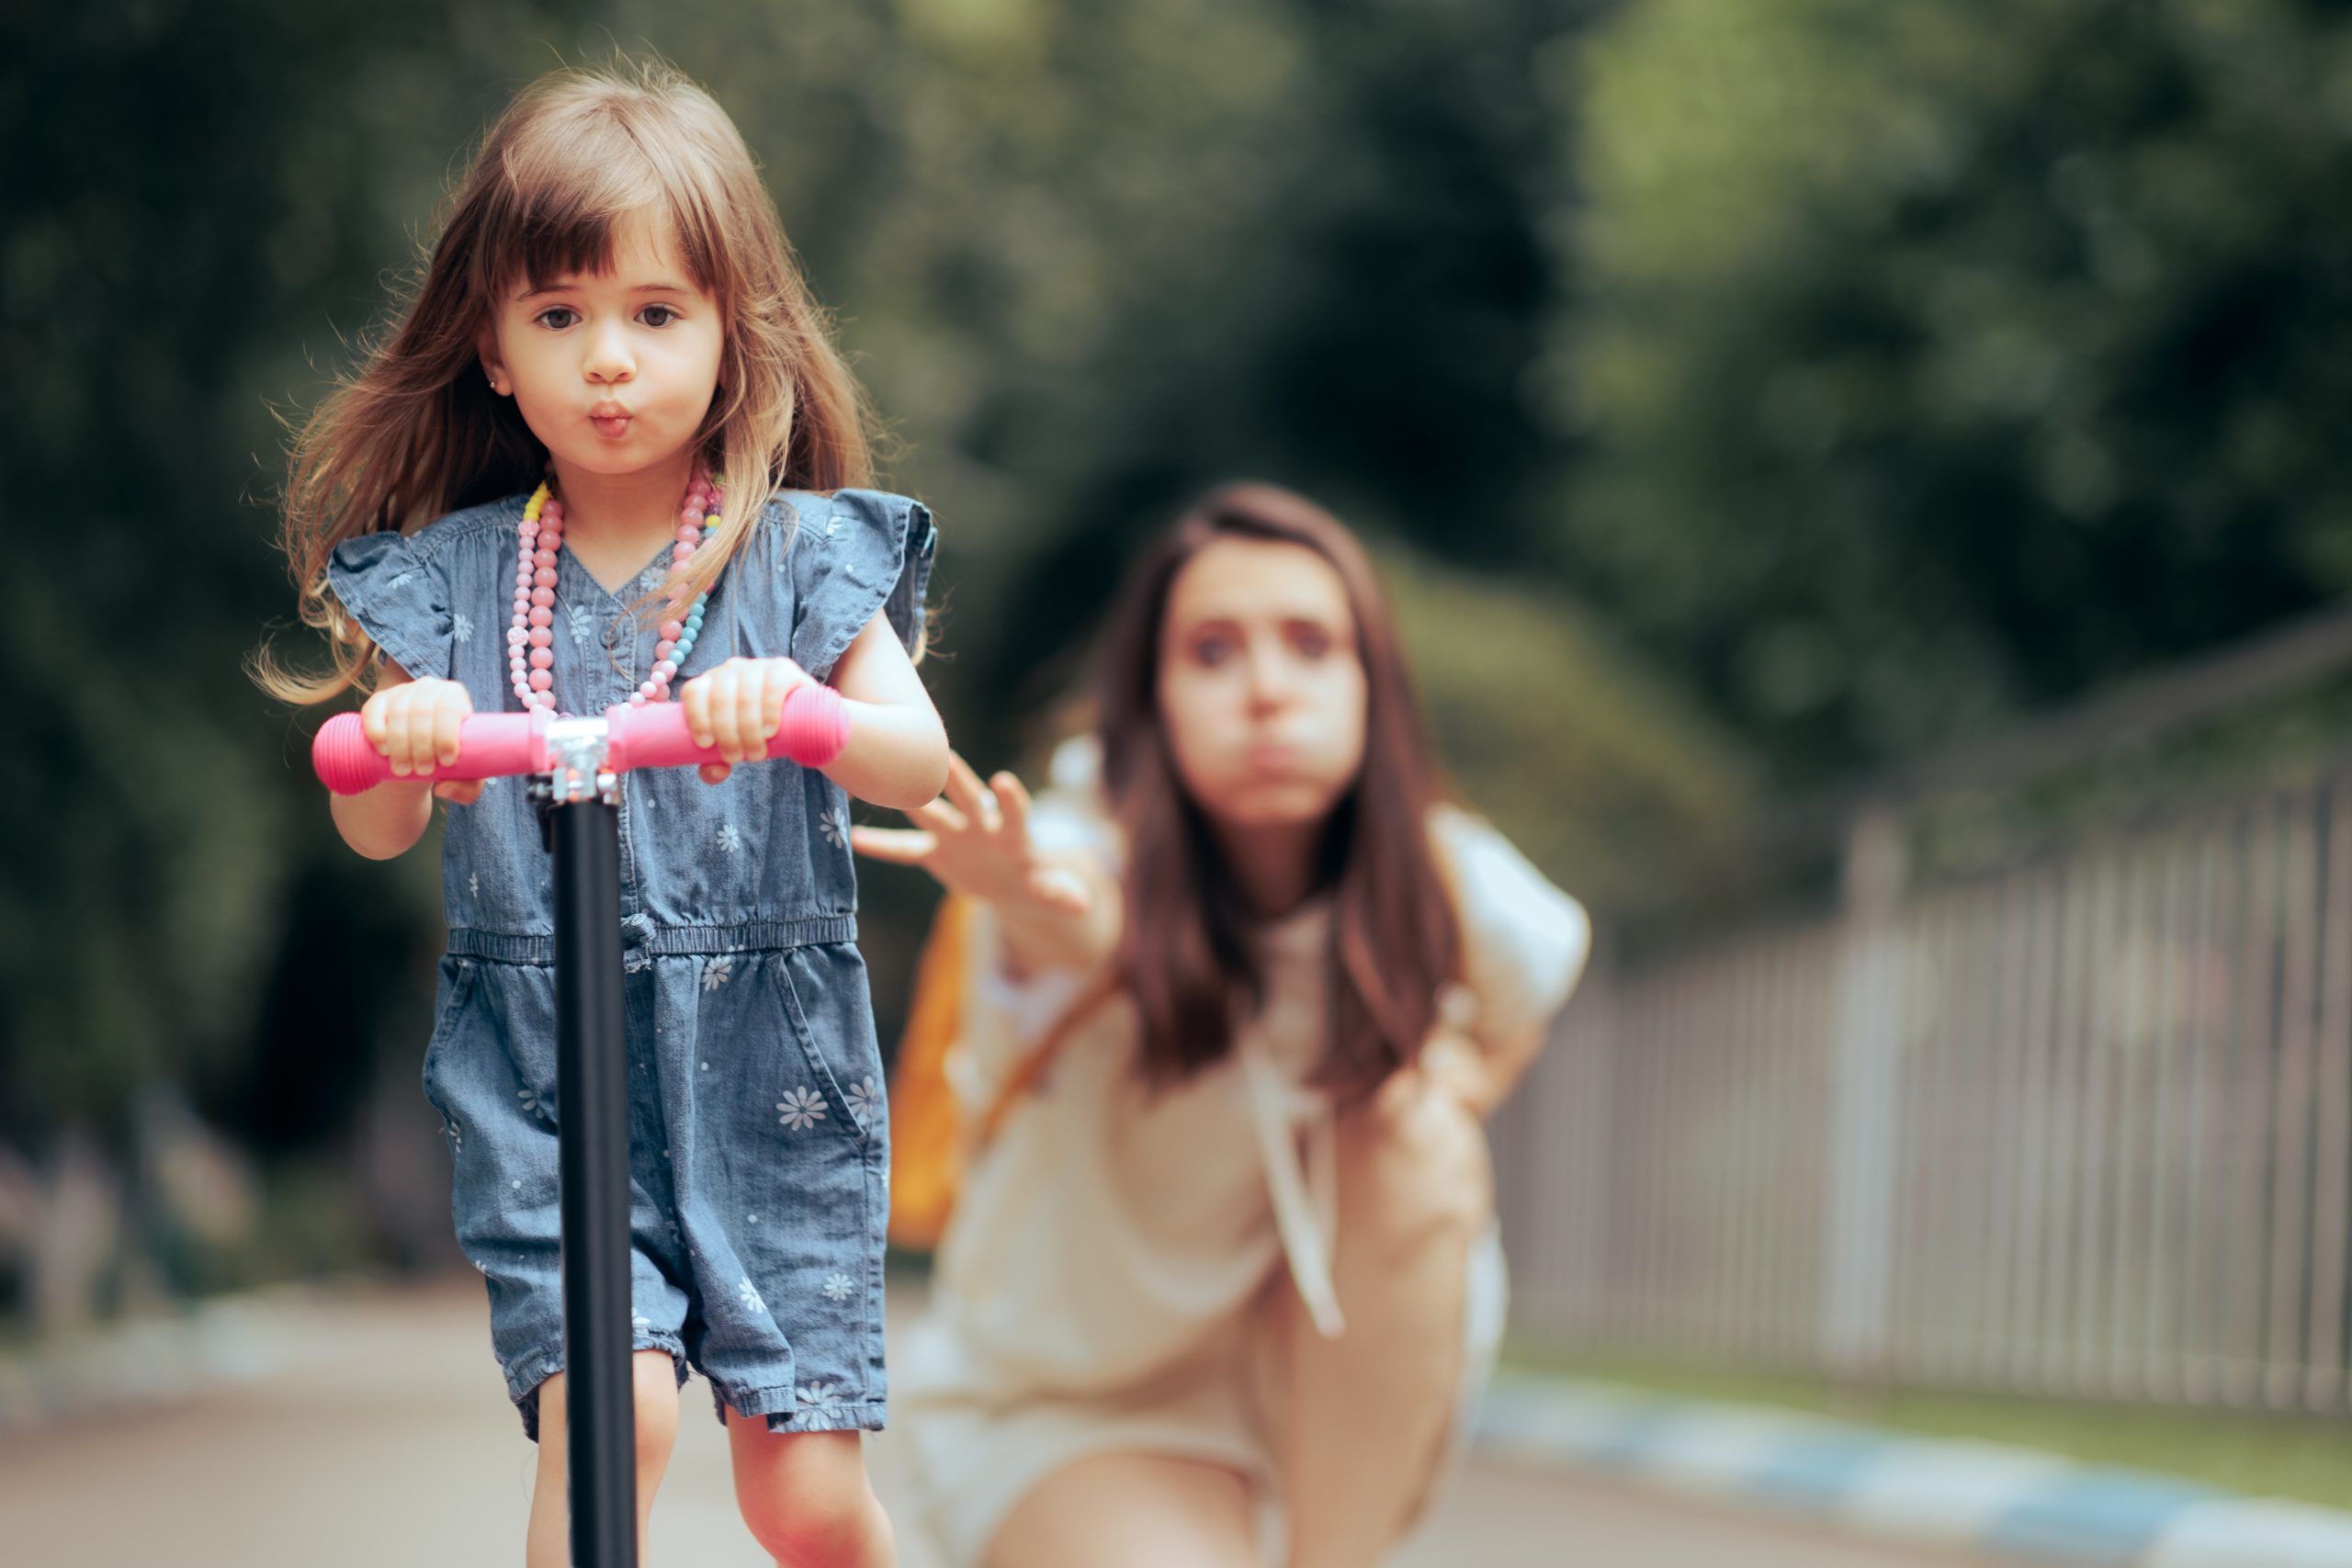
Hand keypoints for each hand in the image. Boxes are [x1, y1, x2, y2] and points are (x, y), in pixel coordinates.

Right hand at [359, 676, 482, 803]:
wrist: (417, 755)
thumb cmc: (446, 761)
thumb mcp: (466, 776)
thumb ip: (468, 788)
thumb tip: (442, 788)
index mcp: (455, 697)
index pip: (450, 708)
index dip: (447, 735)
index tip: (445, 762)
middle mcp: (429, 688)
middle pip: (423, 712)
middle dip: (422, 746)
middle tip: (423, 771)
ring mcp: (401, 692)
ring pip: (399, 712)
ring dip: (400, 744)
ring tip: (403, 769)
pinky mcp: (378, 701)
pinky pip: (374, 711)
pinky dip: (377, 731)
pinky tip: (383, 750)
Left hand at [681, 657, 817, 783]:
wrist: (800, 721)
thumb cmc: (757, 732)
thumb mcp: (735, 747)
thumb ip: (716, 763)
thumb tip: (715, 772)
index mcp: (710, 684)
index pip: (693, 692)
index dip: (696, 718)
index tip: (706, 745)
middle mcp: (730, 670)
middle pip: (719, 698)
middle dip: (727, 734)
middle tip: (738, 758)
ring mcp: (757, 667)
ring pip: (745, 696)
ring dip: (748, 730)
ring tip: (756, 753)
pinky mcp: (783, 669)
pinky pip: (772, 686)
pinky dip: (769, 711)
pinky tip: (770, 731)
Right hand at [850, 751, 1090, 915]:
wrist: (1011, 882)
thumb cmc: (1035, 882)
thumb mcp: (1051, 891)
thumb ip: (1062, 894)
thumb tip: (1083, 904)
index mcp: (1013, 833)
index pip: (1014, 810)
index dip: (1009, 798)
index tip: (1003, 781)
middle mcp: (982, 824)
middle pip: (967, 797)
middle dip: (955, 778)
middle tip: (939, 754)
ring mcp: (955, 834)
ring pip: (929, 812)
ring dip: (909, 799)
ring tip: (880, 778)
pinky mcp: (935, 851)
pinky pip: (904, 849)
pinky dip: (881, 846)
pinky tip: (851, 839)